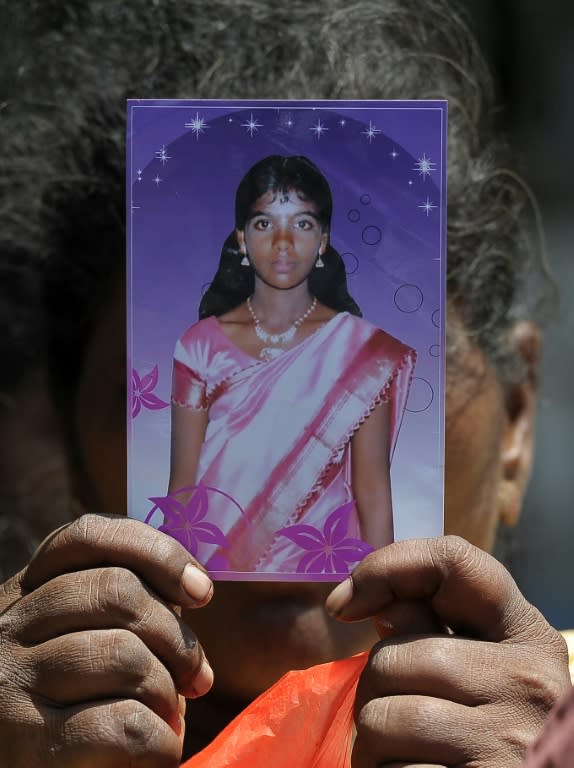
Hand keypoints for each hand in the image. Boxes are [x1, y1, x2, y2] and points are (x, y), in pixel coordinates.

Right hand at [0, 514, 213, 766]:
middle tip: (198, 676)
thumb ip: (129, 607)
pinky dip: (161, 741)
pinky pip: (123, 725)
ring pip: (125, 656)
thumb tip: (195, 587)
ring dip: (168, 691)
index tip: (202, 591)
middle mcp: (8, 626)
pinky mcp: (25, 746)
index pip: (88, 534)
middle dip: (177, 635)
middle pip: (119, 591)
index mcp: (26, 591)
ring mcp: (11, 683)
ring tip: (169, 716)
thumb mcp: (90, 640)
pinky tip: (161, 750)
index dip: (157, 551)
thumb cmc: (76, 708)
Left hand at [326, 536, 570, 767]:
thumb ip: (432, 631)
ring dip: (371, 739)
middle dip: (374, 685)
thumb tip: (376, 605)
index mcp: (529, 637)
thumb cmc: (494, 737)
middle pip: (396, 654)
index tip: (341, 604)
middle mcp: (530, 681)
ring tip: (400, 749)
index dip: (386, 567)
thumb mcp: (479, 673)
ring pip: (382, 717)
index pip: (455, 561)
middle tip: (394, 709)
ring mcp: (510, 739)